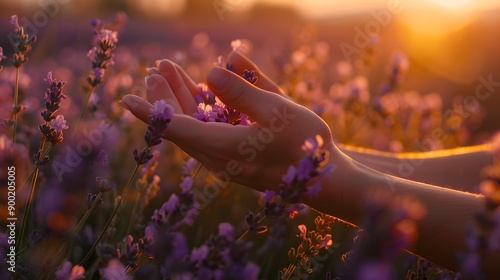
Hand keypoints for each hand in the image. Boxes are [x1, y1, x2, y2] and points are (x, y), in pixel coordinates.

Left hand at [121, 51, 338, 190]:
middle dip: (167, 95)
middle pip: (182, 124)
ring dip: (183, 99)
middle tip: (156, 69)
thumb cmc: (305, 145)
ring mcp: (227, 160)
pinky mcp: (237, 160)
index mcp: (224, 147)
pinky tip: (202, 92)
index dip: (151, 112)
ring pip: (195, 127)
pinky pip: (211, 133)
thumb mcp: (277, 110)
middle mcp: (219, 157)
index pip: (177, 128)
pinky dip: (203, 111)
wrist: (327, 181)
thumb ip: (242, 90)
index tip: (127, 99)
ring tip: (170, 73)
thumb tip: (210, 72)